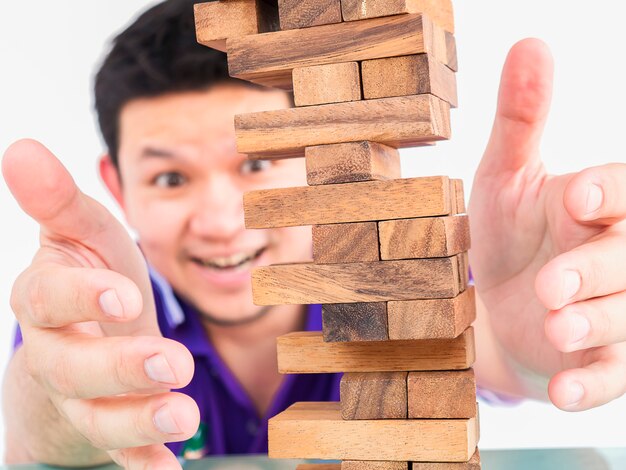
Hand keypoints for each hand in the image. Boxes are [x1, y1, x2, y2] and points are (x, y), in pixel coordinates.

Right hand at [3, 140, 198, 467]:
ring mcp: (82, 395)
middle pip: (73, 367)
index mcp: (48, 297)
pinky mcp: (108, 425)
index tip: (122, 297)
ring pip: (98, 414)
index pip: (46, 299)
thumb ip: (59, 201)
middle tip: (170, 364)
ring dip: (138, 419)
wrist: (86, 340)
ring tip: (184, 417)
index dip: (80, 298)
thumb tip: (20, 148)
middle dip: (120, 367)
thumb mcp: (83, 236)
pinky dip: (143, 460)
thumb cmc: (91, 281)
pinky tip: (170, 468)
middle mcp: (58, 351)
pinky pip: (120, 450)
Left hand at [469, 39, 625, 410]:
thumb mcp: (504, 177)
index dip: (610, 191)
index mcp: (596, 204)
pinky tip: (564, 392)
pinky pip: (613, 375)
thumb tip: (530, 43)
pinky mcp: (604, 358)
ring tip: (557, 328)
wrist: (499, 298)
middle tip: (552, 284)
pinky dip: (592, 385)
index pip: (623, 191)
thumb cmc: (508, 232)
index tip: (578, 194)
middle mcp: (617, 254)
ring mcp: (615, 310)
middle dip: (597, 270)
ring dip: (597, 326)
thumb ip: (520, 120)